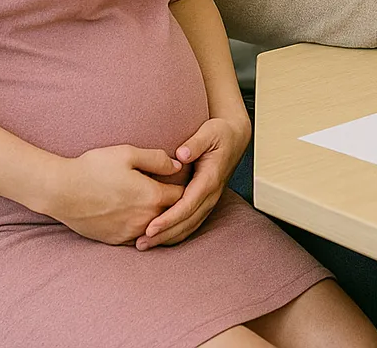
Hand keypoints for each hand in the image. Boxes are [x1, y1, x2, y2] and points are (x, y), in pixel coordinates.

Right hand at [47, 145, 185, 244]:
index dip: (186, 186)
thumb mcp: (128, 153)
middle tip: (178, 193)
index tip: (184, 179)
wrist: (61, 191)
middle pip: (172, 215)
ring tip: (163, 207)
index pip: (182, 195)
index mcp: (152, 196)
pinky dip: (146, 231)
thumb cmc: (94, 168)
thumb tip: (178, 166)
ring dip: (162, 220)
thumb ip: (157, 159)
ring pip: (157, 230)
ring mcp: (129, 233)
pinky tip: (143, 219)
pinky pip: (139, 238)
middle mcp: (144, 219)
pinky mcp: (115, 241)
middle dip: (177, 205)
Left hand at [136, 116, 250, 249]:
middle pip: (187, 221)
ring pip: (189, 226)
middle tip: (141, 243)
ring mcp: (210, 200)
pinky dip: (175, 234)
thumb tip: (181, 155)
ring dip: (168, 238)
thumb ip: (195, 143)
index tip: (151, 228)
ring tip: (145, 245)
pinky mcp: (205, 202)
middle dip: (164, 234)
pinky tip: (159, 238)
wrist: (235, 138)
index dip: (169, 219)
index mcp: (210, 178)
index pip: (188, 205)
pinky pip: (191, 223)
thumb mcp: (209, 131)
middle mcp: (211, 193)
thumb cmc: (220, 134)